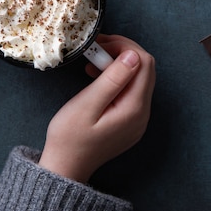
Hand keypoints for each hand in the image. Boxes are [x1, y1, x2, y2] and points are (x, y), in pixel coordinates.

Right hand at [38, 35, 155, 182]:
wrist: (65, 167)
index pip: (144, 63)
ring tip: (94, 64)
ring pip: (140, 78)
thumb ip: (112, 79)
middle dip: (123, 52)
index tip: (101, 44)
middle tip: (97, 49)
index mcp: (134, 108)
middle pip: (146, 68)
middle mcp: (143, 114)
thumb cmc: (70, 138)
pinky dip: (119, 78)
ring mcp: (139, 118)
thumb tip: (133, 55)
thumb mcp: (87, 104)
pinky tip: (99, 77)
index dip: (125, 47)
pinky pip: (133, 90)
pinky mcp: (131, 120)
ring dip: (120, 64)